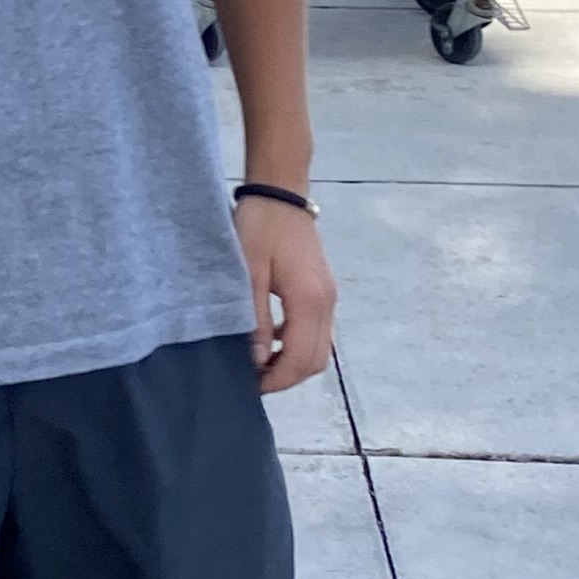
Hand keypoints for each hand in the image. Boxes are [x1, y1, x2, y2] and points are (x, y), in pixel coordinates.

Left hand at [237, 200, 336, 393]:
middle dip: (287, 377)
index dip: (277, 380)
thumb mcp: (248, 274)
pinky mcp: (324, 291)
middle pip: (316, 360)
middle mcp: (327, 304)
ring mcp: (329, 297)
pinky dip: (298, 344)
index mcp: (309, 301)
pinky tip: (271, 338)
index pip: (301, 359)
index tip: (251, 386)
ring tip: (259, 362)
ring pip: (320, 349)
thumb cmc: (260, 228)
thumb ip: (256, 320)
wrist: (281, 193)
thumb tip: (258, 360)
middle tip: (253, 378)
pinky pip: (317, 331)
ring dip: (293, 362)